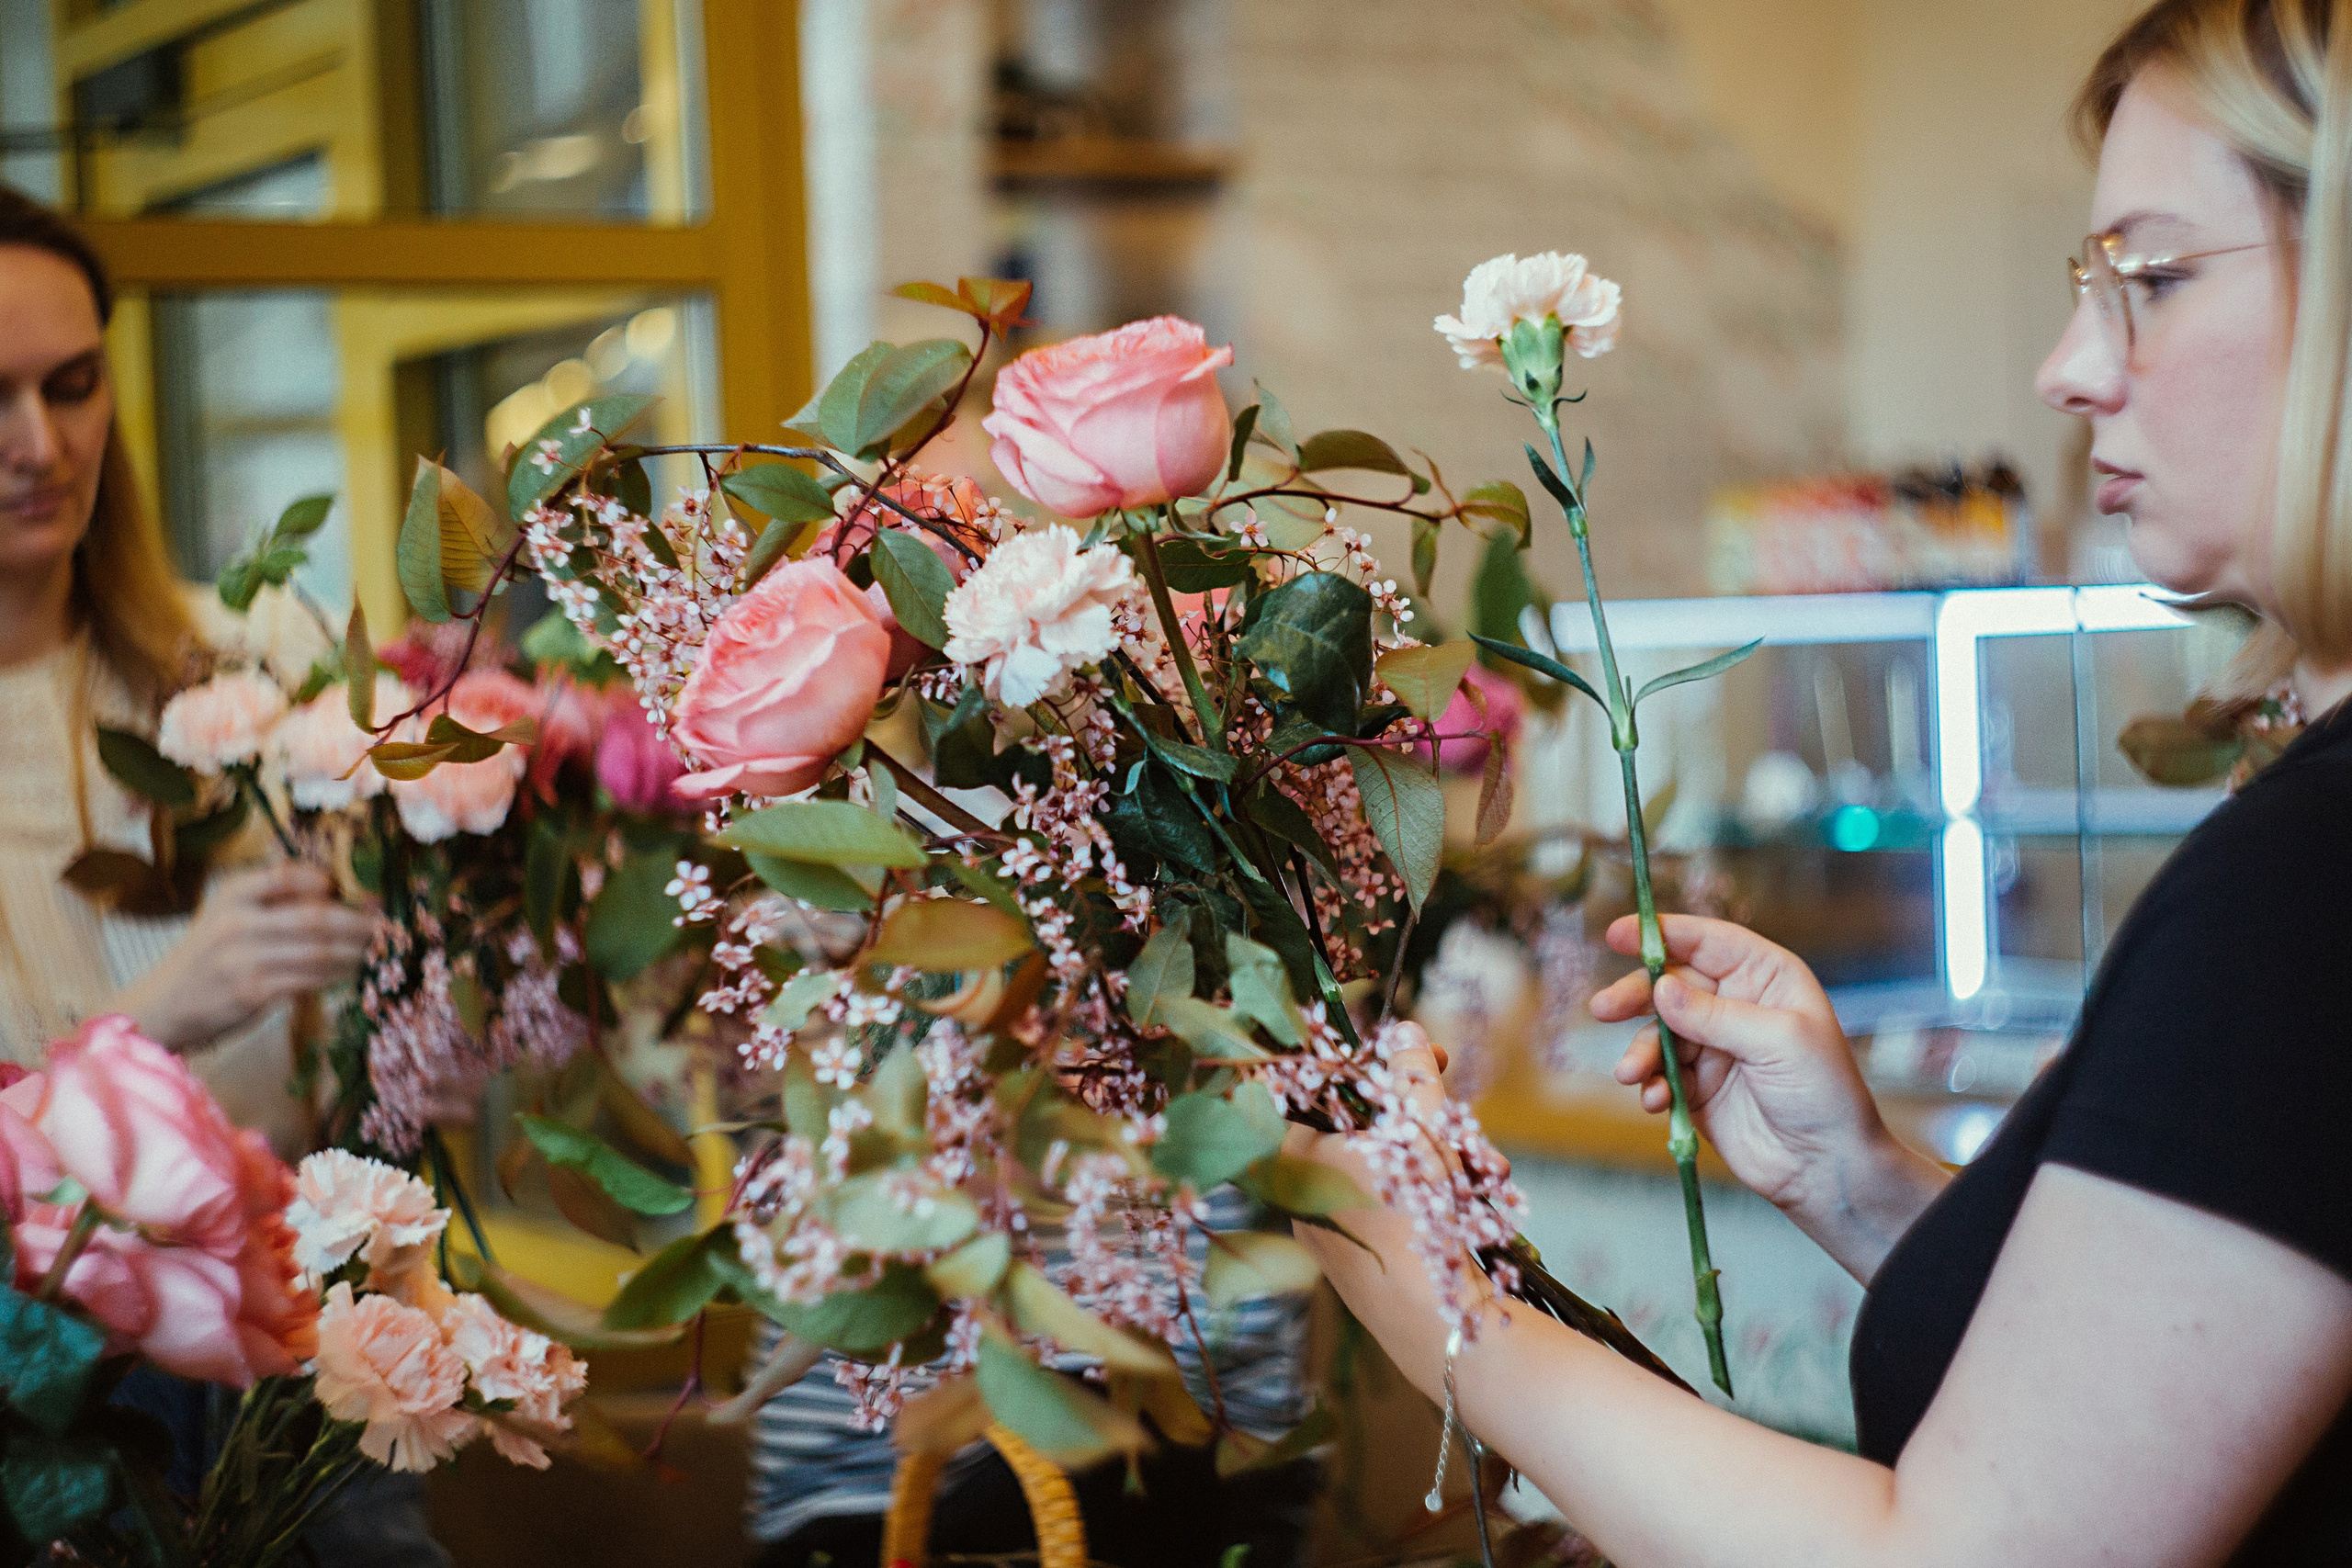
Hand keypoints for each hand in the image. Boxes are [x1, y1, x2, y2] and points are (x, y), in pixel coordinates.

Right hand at [117, 864, 378, 1051]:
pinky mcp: (252, 992)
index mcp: (231, 895)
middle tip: (385, 925)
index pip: (290, 875)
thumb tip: (336, 894)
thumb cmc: (206, 959)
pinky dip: (336, 975)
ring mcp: (244, 958)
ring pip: (319, 951)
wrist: (161, 1006)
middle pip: (316, 916)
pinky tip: (351, 972)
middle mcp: (236, 922)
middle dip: (358, 922)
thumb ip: (271, 904)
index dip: (330, 882)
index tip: (359, 892)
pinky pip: (310, 979)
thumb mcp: (226, 918)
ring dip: (355, 951)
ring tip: (377, 950)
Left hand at [1283, 1024, 1496, 1399]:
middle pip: (1373, 1134)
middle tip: (1471, 1129)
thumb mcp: (1420, 1124)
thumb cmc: (1415, 1213)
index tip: (1436, 1061)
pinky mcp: (1363, 1267)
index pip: (1333, 1089)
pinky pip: (1398, 1214)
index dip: (1386, 1070)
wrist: (1433, 1324)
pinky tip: (1481, 1208)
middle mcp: (1305, 1195)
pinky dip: (1437, 1204)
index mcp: (1297, 1155)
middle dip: (1434, 1127)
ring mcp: (1332, 1235)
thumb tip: (1402, 1028)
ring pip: (1394, 1175)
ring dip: (1448, 1165)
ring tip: (1492, 1176)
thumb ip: (1410, 1072)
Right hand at [1588, 914, 1943, 1277]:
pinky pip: (1660, 1076)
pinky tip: (1657, 1101)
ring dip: (1639, 1052)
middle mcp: (1736, 1005)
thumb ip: (1715, 1015)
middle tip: (1603, 1009)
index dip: (1661, 934)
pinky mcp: (1698, 1088)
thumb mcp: (1777, 1042)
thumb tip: (1660, 989)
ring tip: (1630, 1074)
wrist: (1827, 1168)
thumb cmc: (1824, 1094)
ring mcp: (1714, 1047)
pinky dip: (1651, 1086)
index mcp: (1765, 978)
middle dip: (1635, 996)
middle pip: (1670, 984)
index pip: (1707, 942)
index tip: (1617, 935)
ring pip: (1658, 1033)